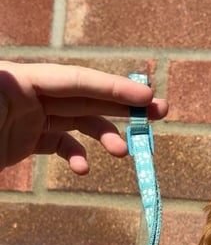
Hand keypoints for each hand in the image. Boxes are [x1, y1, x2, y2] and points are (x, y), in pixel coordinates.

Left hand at [0, 61, 167, 174]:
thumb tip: (8, 74)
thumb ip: (1, 84)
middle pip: (86, 96)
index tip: (147, 98)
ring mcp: (30, 116)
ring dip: (106, 134)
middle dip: (123, 105)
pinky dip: (77, 155)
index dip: (113, 88)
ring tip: (123, 152)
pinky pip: (61, 143)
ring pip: (79, 120)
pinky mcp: (26, 138)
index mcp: (22, 79)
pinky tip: (83, 169)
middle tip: (160, 112)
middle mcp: (31, 93)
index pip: (78, 80)